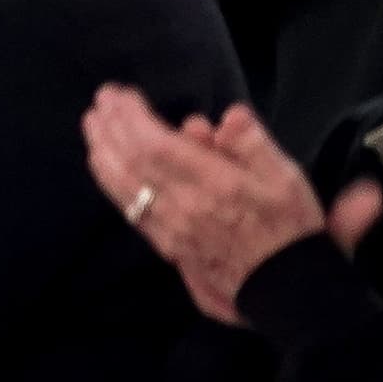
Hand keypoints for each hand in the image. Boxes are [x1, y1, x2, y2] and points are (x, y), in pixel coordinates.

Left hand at [85, 85, 377, 323]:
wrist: (287, 287)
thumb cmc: (290, 227)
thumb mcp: (286, 177)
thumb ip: (252, 143)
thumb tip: (224, 117)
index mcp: (214, 185)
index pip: (155, 145)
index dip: (131, 117)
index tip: (119, 93)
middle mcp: (183, 207)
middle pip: (131, 163)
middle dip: (110, 128)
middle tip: (99, 100)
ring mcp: (169, 229)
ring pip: (123, 187)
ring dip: (102, 152)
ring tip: (92, 126)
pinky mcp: (165, 245)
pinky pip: (129, 208)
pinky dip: (110, 181)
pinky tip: (104, 167)